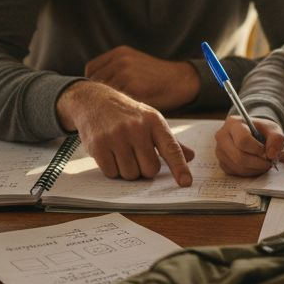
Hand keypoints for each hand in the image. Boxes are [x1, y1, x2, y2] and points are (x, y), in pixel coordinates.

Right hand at [56, 81, 194, 185]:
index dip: (179, 168)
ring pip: (130, 174)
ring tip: (121, 153)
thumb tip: (190, 156)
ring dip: (126, 170)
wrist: (93, 100)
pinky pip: (111, 173)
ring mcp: (116, 136)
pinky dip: (111, 169)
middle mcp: (136, 128)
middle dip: (144, 169)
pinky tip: (109, 154)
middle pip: (150, 169)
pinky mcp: (99, 145)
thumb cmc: (126, 114)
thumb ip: (169, 141)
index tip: (186, 183)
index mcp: (154, 121)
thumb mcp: (150, 120)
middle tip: (136, 156)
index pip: (171, 149)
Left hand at [85, 46, 199, 110]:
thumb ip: (116, 71)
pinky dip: (120, 110)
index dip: (92, 84)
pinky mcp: (135, 89)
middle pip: (95, 83)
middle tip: (104, 108)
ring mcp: (127, 74)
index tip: (98, 96)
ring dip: (107, 105)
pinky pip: (118, 103)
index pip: (91, 70)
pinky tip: (125, 114)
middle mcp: (120, 61)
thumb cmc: (158, 77)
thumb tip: (94, 91)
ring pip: (105, 95)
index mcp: (119, 53)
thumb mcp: (135, 64)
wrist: (182, 80)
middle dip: (98, 96)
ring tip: (114, 113)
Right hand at [214, 116, 283, 176]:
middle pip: (239, 156)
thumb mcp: (272, 129)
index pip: (243, 140)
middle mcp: (222, 137)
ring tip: (264, 163)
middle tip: (269, 162)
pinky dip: (249, 172)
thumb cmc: (261, 130)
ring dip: (255, 169)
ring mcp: (220, 151)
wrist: (251, 134)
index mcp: (233, 123)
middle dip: (258, 163)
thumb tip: (271, 154)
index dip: (258, 149)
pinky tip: (255, 165)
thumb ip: (276, 138)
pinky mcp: (222, 163)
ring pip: (238, 167)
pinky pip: (236, 172)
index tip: (267, 151)